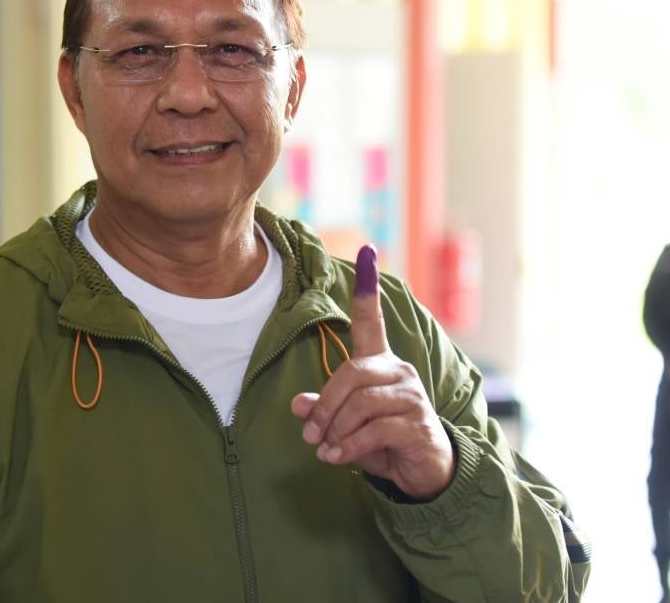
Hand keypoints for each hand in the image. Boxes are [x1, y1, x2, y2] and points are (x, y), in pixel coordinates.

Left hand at [290, 245, 455, 500]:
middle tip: (310, 435)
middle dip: (325, 406)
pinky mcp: (418, 424)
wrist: (423, 471)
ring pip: (361, 404)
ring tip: (325, 450)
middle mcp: (398, 371)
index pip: (370, 320)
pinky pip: (374, 430)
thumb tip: (298, 404)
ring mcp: (411, 396)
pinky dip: (349, 446)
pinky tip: (338, 458)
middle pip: (351, 373)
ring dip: (336, 430)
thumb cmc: (382, 439)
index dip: (366, 289)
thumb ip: (323, 410)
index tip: (367, 249)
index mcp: (380, 363)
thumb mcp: (346, 424)